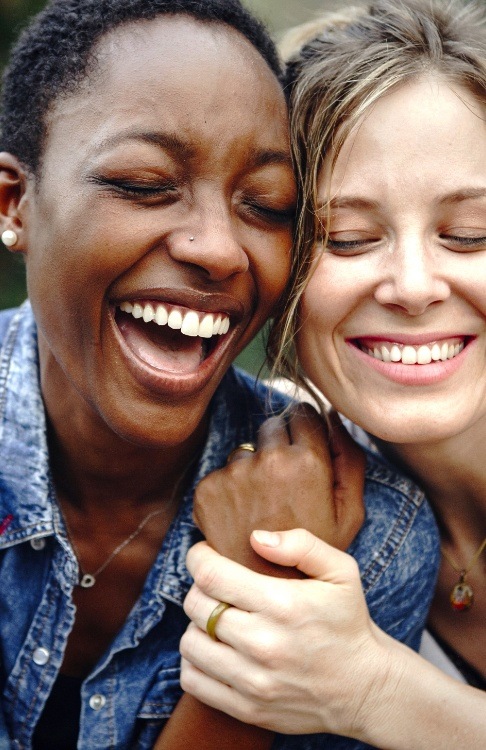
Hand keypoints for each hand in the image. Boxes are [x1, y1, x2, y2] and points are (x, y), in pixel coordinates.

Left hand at [181, 529, 395, 737]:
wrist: (366, 687)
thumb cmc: (348, 622)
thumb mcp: (341, 571)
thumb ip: (301, 545)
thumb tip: (256, 538)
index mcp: (283, 604)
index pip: (211, 576)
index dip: (198, 558)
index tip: (204, 554)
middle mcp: (263, 644)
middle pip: (195, 606)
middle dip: (199, 587)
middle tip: (215, 585)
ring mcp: (253, 681)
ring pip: (190, 643)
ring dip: (197, 625)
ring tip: (216, 618)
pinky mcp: (247, 708)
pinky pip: (193, 681)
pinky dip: (195, 662)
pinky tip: (215, 649)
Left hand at [193, 405, 364, 574]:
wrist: (270, 597)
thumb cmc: (316, 556)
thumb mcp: (349, 512)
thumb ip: (349, 459)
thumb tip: (333, 416)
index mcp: (308, 461)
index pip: (302, 413)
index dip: (306, 431)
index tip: (305, 451)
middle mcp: (268, 461)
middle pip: (271, 426)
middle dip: (279, 446)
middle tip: (285, 486)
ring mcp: (234, 475)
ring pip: (244, 451)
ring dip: (252, 468)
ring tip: (263, 508)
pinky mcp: (207, 490)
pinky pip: (221, 473)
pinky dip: (229, 490)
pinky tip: (242, 519)